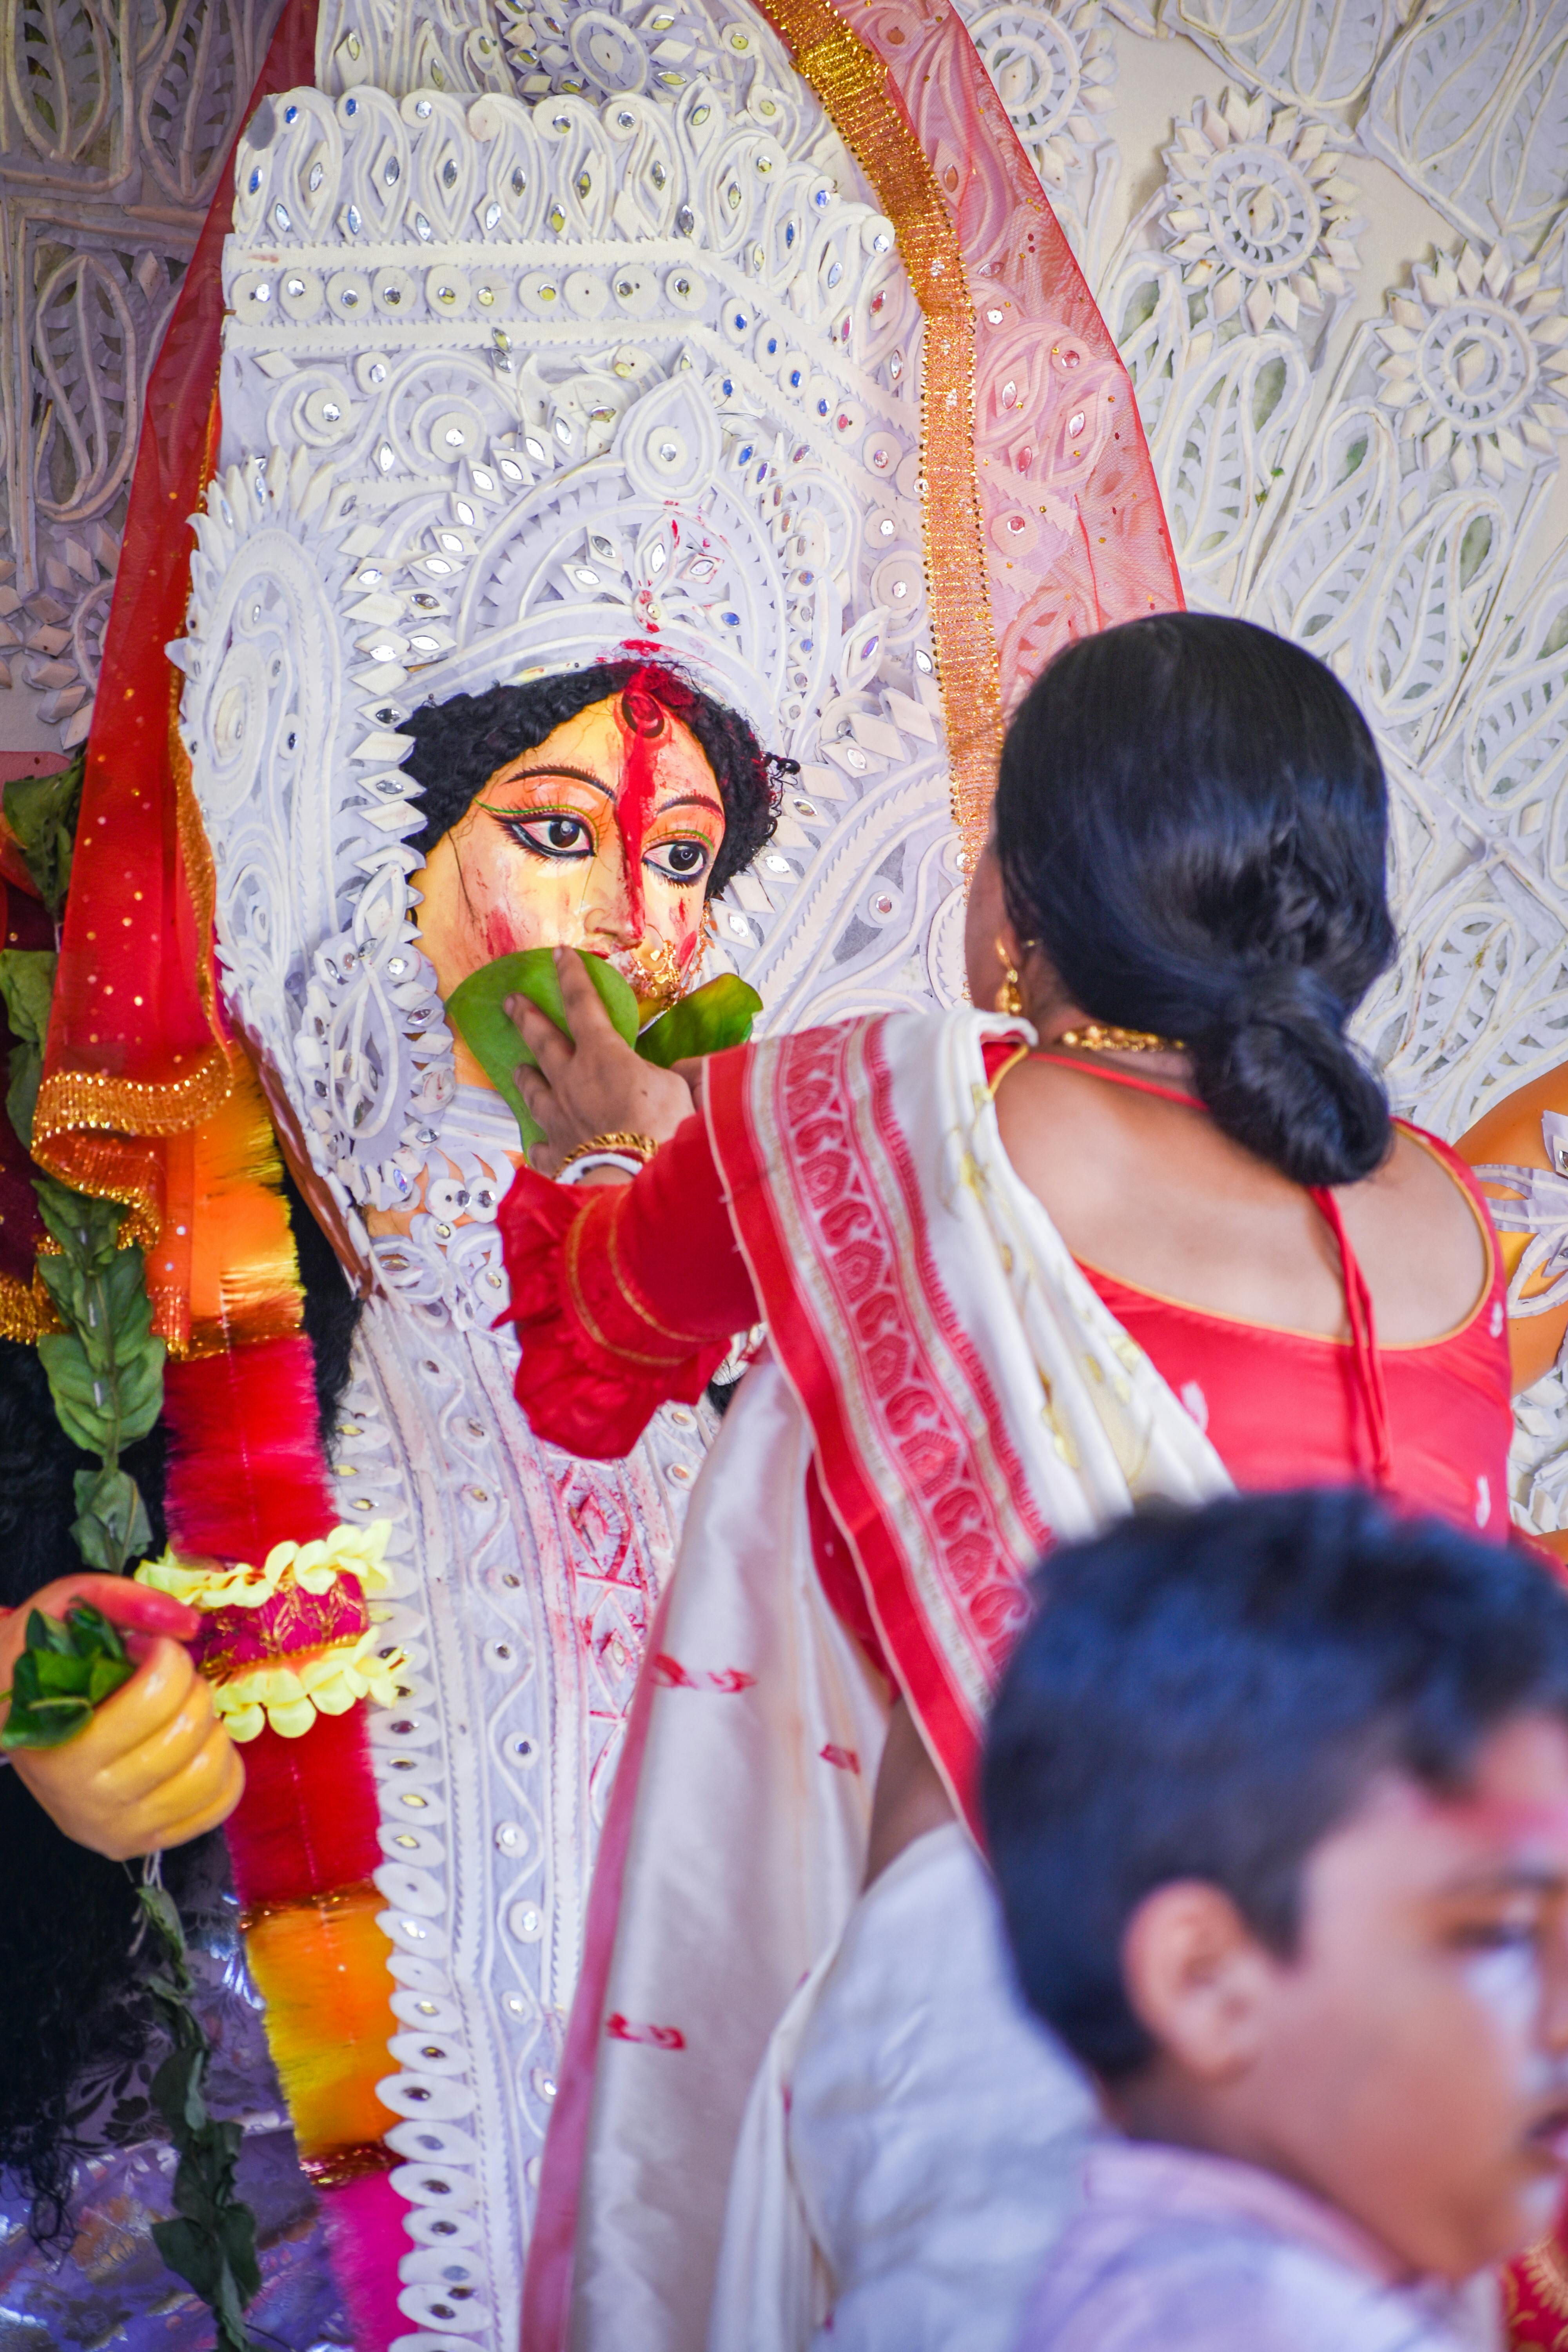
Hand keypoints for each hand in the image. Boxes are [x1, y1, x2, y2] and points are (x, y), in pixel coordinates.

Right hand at [0, 1575, 243, 1857]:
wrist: (10, 1723)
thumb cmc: (39, 1664)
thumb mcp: (62, 1610)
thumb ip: (124, 1601)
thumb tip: (188, 1624)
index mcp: (63, 1747)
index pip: (156, 1694)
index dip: (167, 1656)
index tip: (147, 1649)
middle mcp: (89, 1800)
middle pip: (187, 1730)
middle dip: (192, 1687)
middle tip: (167, 1679)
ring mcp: (119, 1830)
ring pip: (210, 1769)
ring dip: (211, 1727)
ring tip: (181, 1712)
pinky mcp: (146, 1844)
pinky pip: (220, 1802)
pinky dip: (225, 1767)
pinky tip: (196, 1745)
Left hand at [509, 946, 697, 1176]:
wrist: (634, 1182)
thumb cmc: (661, 1131)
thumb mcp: (685, 1090)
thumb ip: (685, 1074)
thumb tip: (688, 1071)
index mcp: (602, 1055)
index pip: (581, 1004)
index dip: (571, 976)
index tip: (559, 954)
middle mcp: (571, 1081)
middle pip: (543, 1041)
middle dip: (527, 1017)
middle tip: (512, 1001)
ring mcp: (559, 1119)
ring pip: (534, 1090)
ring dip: (526, 1075)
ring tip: (519, 1066)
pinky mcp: (557, 1156)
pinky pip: (542, 1146)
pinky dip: (541, 1143)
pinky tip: (538, 1144)